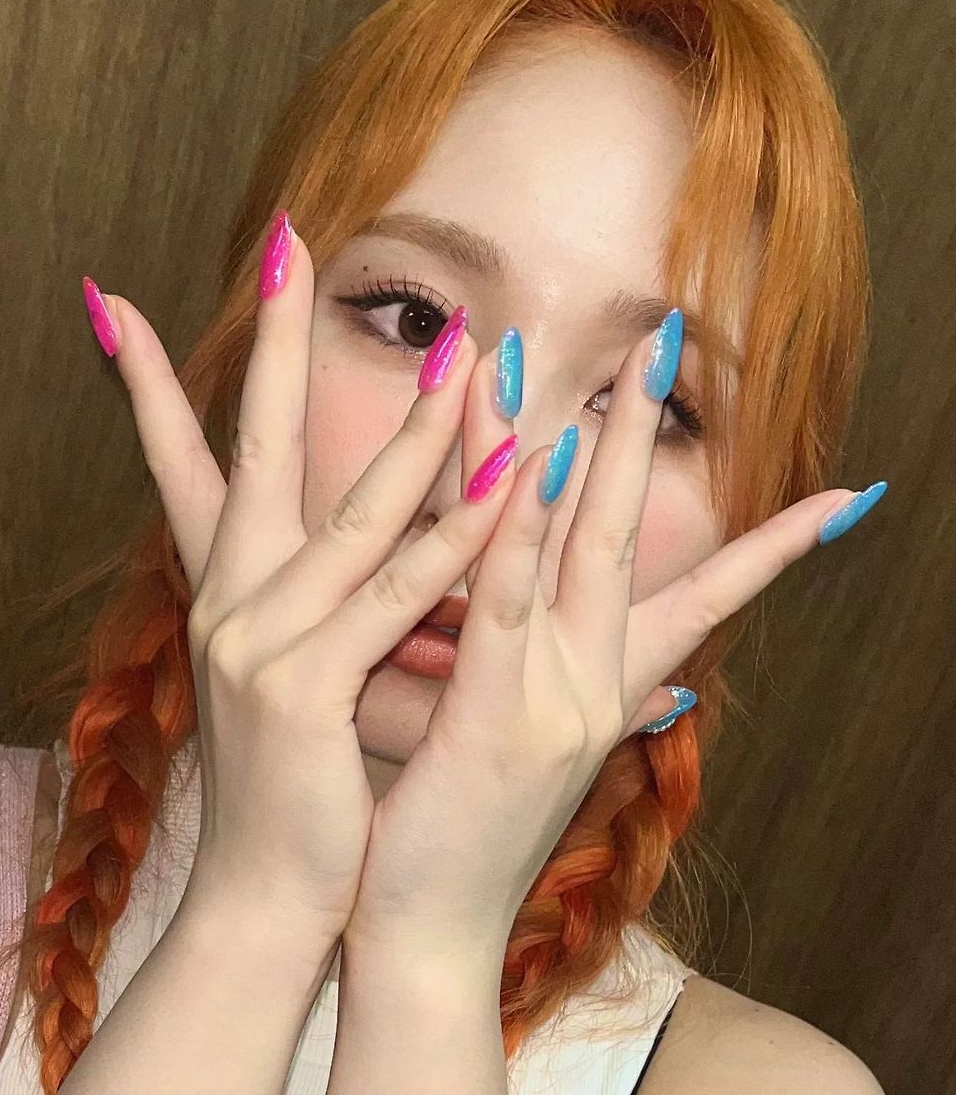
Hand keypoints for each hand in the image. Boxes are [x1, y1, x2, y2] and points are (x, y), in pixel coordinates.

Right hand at [83, 211, 520, 952]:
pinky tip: (507, 477)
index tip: (126, 305)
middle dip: (271, 343)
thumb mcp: (300, 666)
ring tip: (461, 349)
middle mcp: (229, 598)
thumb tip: (385, 535)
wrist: (271, 891)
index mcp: (227, 589)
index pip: (180, 463)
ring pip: (352, 512)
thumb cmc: (299, 775)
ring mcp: (259, 639)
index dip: (152, 383)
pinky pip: (395, 594)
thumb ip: (336, 593)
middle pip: (256, 447)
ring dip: (413, 426)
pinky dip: (454, 535)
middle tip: (283, 245)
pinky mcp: (302, 687)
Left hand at [343, 312, 876, 957]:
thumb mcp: (522, 729)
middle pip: (633, 532)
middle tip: (670, 340)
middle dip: (648, 433)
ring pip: (586, 548)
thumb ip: (558, 666)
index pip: (709, 598)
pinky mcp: (498, 721)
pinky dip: (525, 530)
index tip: (845, 492)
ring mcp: (559, 700)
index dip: (776, 544)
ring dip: (601, 445)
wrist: (427, 932)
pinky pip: (511, 605)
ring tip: (620, 361)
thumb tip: (606, 633)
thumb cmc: (462, 822)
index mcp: (608, 685)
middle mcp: (599, 682)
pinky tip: (536, 460)